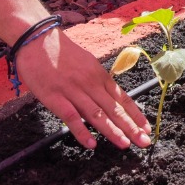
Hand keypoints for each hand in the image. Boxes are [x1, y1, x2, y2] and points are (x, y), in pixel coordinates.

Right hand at [15, 27, 152, 150]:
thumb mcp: (87, 63)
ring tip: (125, 144)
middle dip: (131, 127)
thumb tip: (110, 97)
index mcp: (99, 76)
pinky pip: (71, 117)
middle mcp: (91, 84)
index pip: (122, 98)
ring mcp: (73, 91)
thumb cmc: (62, 53)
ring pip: (97, 114)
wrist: (37, 40)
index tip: (147, 128)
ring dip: (112, 131)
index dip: (135, 115)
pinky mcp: (54, 97)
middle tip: (144, 142)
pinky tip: (92, 143)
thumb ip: (98, 81)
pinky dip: (81, 131)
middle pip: (114, 109)